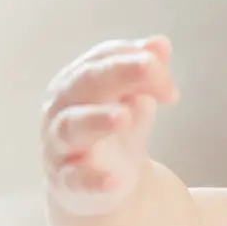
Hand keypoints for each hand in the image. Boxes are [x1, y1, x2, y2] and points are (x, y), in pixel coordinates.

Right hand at [41, 36, 177, 215]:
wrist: (100, 182)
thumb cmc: (117, 129)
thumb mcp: (135, 97)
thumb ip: (146, 72)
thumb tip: (160, 43)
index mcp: (80, 80)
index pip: (104, 58)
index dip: (136, 58)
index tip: (166, 71)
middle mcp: (64, 107)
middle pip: (86, 83)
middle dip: (118, 72)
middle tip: (149, 67)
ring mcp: (61, 144)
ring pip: (72, 127)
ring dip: (98, 119)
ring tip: (124, 117)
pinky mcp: (66, 181)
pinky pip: (75, 178)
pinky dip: (92, 179)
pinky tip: (115, 180)